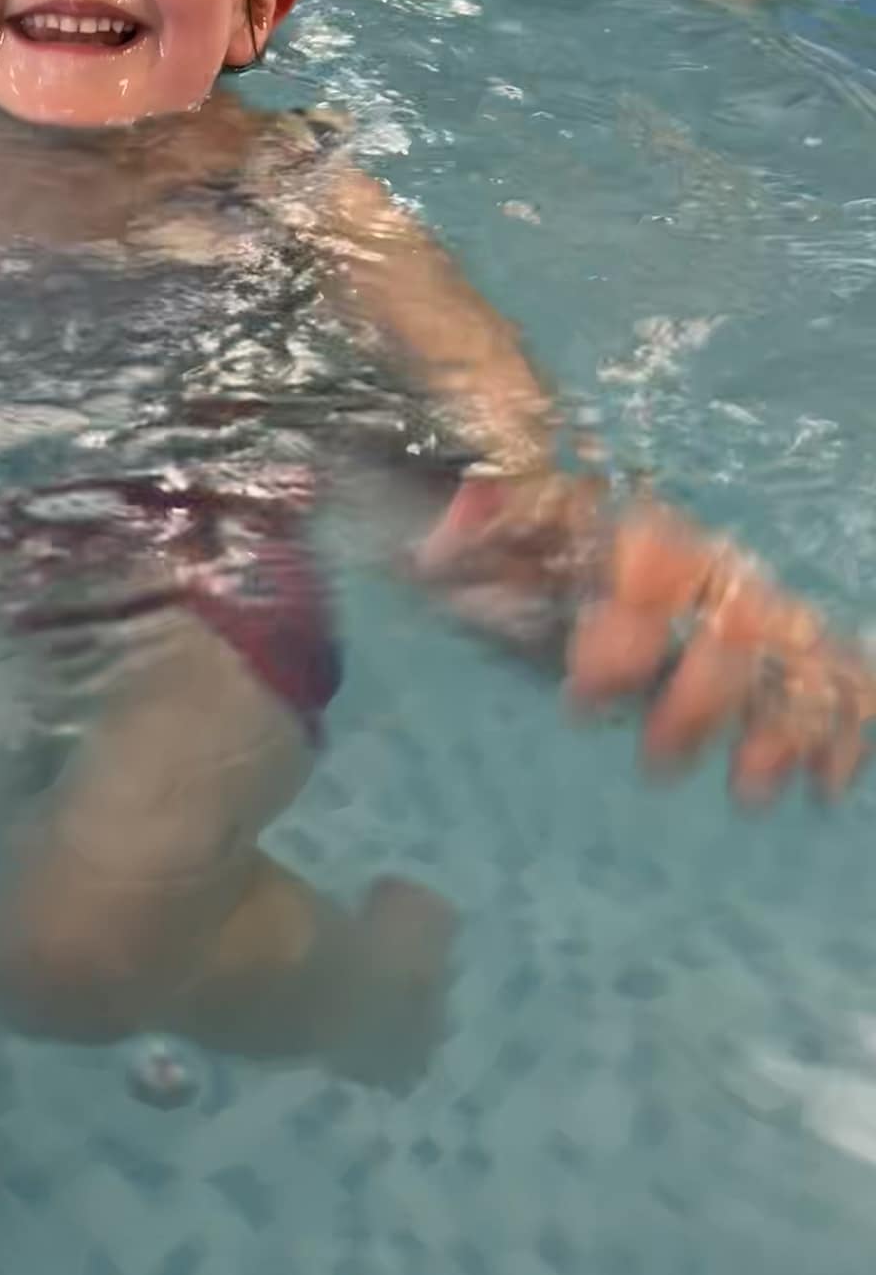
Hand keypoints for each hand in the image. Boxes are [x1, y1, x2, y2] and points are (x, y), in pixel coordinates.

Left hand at [413, 474, 871, 804]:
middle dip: (702, 698)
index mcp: (640, 532)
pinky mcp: (774, 639)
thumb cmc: (535, 523)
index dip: (626, 636)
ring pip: (791, 652)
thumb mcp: (498, 516)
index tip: (581, 698)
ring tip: (750, 791)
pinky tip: (832, 781)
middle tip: (658, 765)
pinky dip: (841, 720)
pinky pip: (830, 670)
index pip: (654, 570)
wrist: (582, 484)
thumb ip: (482, 520)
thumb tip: (438, 549)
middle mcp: (708, 564)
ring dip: (781, 722)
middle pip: (734, 622)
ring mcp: (747, 602)